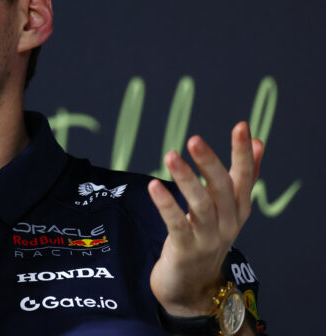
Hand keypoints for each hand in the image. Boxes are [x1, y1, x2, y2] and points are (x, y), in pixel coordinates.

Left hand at [147, 121, 262, 316]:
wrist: (192, 286)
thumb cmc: (207, 238)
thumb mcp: (227, 208)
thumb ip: (241, 176)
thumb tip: (258, 141)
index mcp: (238, 210)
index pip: (245, 178)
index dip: (243, 153)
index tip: (242, 127)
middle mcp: (228, 224)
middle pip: (223, 190)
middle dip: (211, 163)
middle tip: (194, 139)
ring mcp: (208, 239)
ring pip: (200, 205)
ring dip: (185, 179)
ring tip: (170, 155)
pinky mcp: (185, 250)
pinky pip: (176, 224)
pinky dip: (166, 204)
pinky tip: (153, 186)